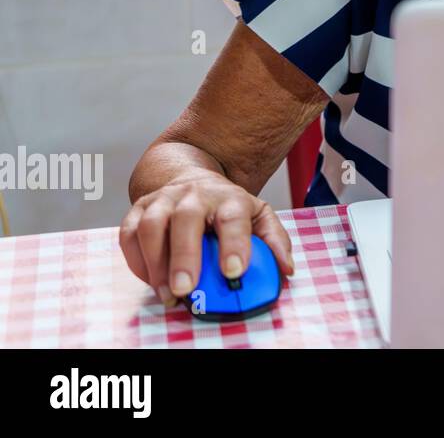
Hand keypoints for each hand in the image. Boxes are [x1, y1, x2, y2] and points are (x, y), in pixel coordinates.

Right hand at [119, 169, 294, 307]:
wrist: (193, 178)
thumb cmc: (228, 207)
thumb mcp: (259, 216)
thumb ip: (274, 242)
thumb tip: (286, 269)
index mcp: (230, 198)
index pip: (233, 218)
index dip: (234, 244)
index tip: (234, 271)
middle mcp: (195, 194)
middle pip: (185, 219)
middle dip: (185, 256)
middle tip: (186, 289)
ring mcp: (164, 199)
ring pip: (151, 226)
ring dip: (156, 263)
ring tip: (168, 293)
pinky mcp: (139, 209)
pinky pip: (129, 234)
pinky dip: (136, 261)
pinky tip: (151, 281)